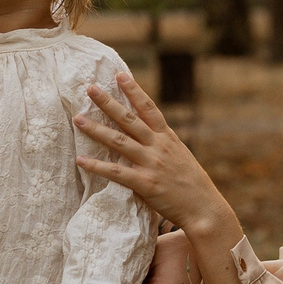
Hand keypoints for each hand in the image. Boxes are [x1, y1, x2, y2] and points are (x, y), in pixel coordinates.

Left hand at [75, 71, 244, 252]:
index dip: (134, 91)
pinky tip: (81, 160)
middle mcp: (158, 146)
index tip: (119, 75)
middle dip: (108, 102)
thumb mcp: (180, 156)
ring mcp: (151, 164)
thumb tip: (148, 134)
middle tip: (90, 89)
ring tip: (78, 119)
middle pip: (129, 119)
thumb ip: (163, 145)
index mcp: (168, 138)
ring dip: (96, 129)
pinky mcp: (145, 183)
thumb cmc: (192, 184)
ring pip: (119, 141)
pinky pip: (116, 172)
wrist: (204, 208)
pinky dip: (97, 166)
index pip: (149, 108)